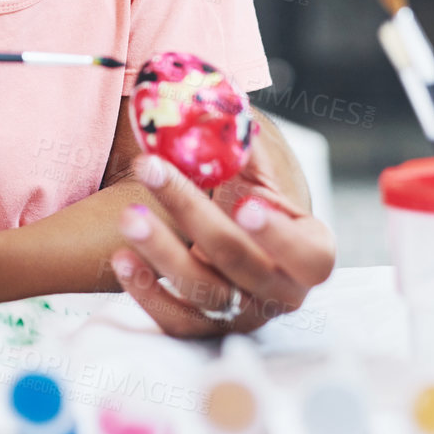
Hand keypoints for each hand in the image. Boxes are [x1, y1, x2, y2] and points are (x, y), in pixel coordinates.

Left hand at [110, 133, 335, 337]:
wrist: (236, 229)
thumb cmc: (253, 192)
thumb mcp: (259, 167)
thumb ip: (244, 142)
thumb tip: (218, 106)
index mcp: (311, 252)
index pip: (309, 256)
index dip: (279, 235)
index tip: (244, 204)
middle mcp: (283, 291)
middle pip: (241, 262)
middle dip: (193, 214)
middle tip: (152, 170)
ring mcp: (243, 314)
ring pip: (206, 293)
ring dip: (163, 253)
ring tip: (130, 216)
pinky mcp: (205, 327)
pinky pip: (176, 321)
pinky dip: (147, 292)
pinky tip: (121, 258)